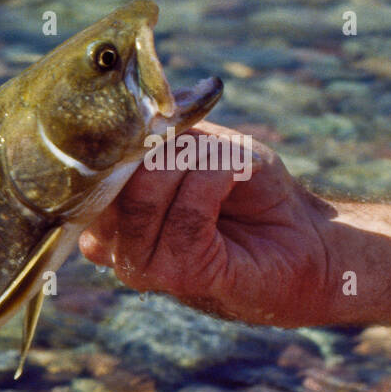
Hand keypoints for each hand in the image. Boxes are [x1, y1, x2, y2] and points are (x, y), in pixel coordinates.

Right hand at [79, 120, 345, 326]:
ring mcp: (140, 265)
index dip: (116, 138)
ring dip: (194, 163)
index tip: (158, 120)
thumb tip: (134, 114)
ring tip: (227, 164)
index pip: (82, 171)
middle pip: (108, 177)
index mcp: (105, 215)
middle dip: (161, 146)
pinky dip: (217, 180)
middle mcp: (110, 245)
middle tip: (204, 145)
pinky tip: (237, 180)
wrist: (308, 240)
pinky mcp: (178, 276)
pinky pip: (186, 213)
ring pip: (143, 192)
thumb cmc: (252, 191)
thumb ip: (160, 136)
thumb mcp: (200, 146)